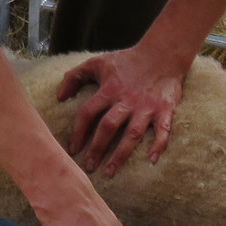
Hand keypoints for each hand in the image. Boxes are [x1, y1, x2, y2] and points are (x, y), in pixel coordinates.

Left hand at [57, 45, 186, 176]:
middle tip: (89, 167)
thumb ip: (75, 77)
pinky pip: (163, 131)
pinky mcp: (165, 110)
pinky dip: (159, 145)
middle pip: (109, 127)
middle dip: (97, 148)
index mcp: (109, 89)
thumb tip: (60, 97)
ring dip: (121, 154)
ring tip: (111, 171)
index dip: (78, 132)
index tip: (73, 149)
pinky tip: (151, 160)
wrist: (161, 54)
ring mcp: (147, 107)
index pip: (88, 113)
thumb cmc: (126, 61)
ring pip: (132, 134)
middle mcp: (127, 100)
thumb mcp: (97, 63)